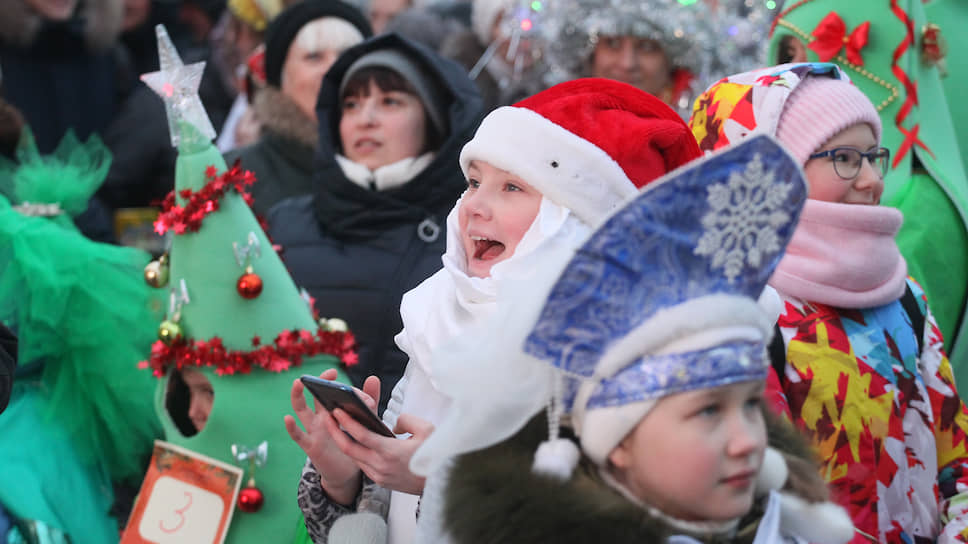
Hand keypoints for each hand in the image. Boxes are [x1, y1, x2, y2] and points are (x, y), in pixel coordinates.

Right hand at [284, 369, 378, 504]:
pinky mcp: (311, 446)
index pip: (330, 392)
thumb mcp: (362, 420)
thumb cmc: (353, 444)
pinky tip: (288, 418)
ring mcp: (313, 430)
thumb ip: (368, 401)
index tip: (333, 373)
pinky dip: (291, 428)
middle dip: (318, 383)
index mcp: (332, 410)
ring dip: (297, 396)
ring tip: (298, 382)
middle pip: (314, 396)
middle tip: (328, 373)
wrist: (348, 472)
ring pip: (302, 410)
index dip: (331, 383)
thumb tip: (373, 377)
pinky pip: (298, 436)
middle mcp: (320, 418)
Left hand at [327, 408, 433, 495]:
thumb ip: (406, 420)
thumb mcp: (426, 430)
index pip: (361, 435)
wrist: (442, 484)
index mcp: (390, 452)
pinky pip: (363, 465)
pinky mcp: (382, 482)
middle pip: (350, 449)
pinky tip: (355, 442)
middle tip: (327, 416)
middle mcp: (381, 466)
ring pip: (355, 458)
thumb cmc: (437, 455)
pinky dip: (356, 452)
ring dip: (344, 443)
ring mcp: (380, 476)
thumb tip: (393, 424)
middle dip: (335, 431)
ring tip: (338, 426)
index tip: (336, 410)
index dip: (346, 422)